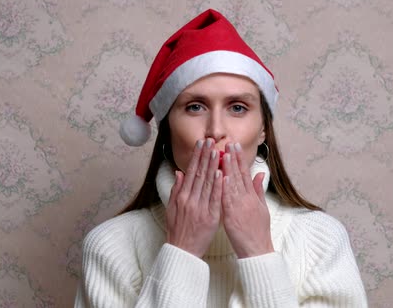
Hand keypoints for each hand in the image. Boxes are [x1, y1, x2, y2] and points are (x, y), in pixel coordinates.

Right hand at [165, 138, 222, 256]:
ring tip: (217, 151)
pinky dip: (217, 186)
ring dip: (212, 166)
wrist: (182, 250)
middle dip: (205, 156)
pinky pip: (214, 199)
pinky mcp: (210, 216)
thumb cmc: (178, 229)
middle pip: (199, 174)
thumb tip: (179, 173)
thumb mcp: (172, 208)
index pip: (191, 172)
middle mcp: (190, 199)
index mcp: (182, 196)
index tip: (201, 144)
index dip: (196, 157)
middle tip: (210, 141)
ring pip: (207, 183)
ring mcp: (200, 207)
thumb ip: (176, 190)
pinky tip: (220, 173)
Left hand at [221, 143, 273, 257]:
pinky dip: (225, 187)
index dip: (240, 159)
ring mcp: (240, 207)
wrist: (257, 249)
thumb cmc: (258, 230)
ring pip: (233, 184)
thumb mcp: (262, 208)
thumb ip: (258, 190)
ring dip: (228, 168)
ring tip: (223, 154)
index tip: (235, 147)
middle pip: (239, 175)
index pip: (245, 173)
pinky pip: (227, 199)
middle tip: (228, 143)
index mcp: (252, 196)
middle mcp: (246, 199)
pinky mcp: (232, 216)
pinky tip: (221, 176)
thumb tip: (260, 173)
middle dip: (233, 158)